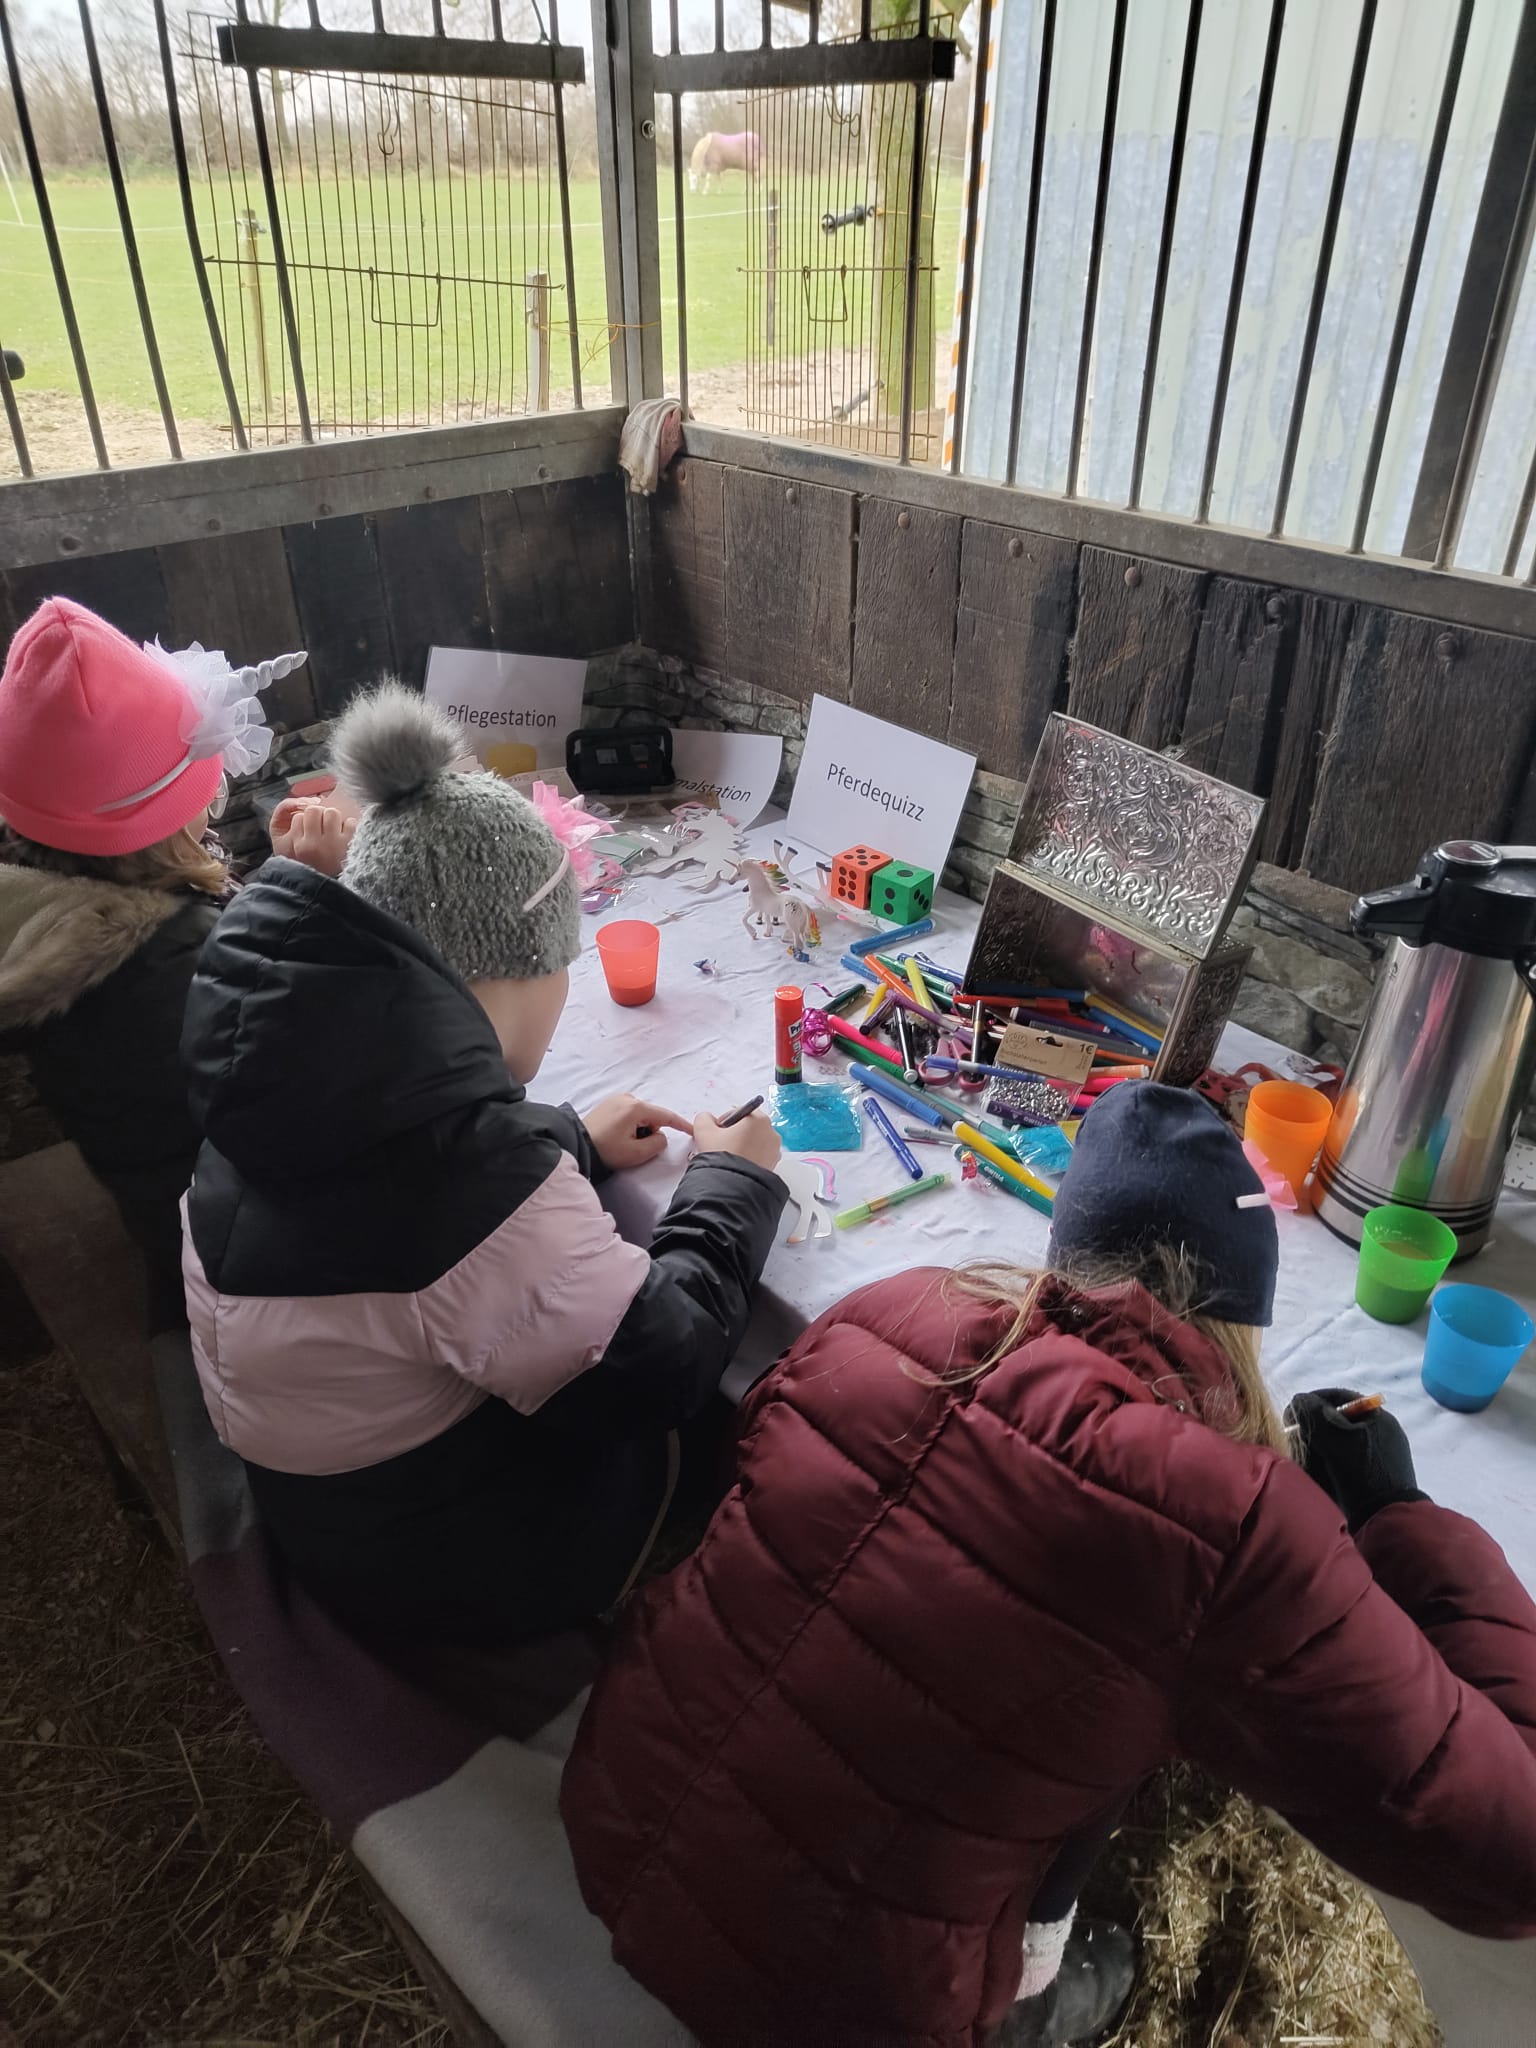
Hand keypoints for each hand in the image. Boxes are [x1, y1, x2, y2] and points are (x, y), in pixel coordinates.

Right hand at [271, 799, 355, 878]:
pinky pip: (350, 821)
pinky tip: (347, 837)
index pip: (298, 818)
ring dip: (335, 819)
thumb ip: (301, 832)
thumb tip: (309, 804)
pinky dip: (350, 827)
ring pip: (331, 812)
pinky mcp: (350, 844)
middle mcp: (314, 845)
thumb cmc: (321, 867)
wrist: (339, 891)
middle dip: (319, 814)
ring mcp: (333, 843)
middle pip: (313, 810)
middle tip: (324, 826)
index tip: (312, 827)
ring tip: (336, 832)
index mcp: (300, 847)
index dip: (306, 819)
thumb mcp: (302, 854)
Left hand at [584, 1094, 692, 1171]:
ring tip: (623, 1142)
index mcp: (636, 1107)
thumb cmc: (606, 1150)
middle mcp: (628, 1098)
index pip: (666, 1116)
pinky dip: (631, 1125)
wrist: (577, 1145)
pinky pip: (630, 1114)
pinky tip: (618, 1135)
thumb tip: (660, 1136)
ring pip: (642, 1116)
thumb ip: (658, 1144)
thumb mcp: (637, 1153)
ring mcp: (618, 1099)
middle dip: (651, 1131)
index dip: (681, 1124)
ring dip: (640, 1129)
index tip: (693, 1130)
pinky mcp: (610, 1103)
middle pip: (652, 1116)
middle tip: (635, 1147)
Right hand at [694, 1109, 780, 1174]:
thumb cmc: (723, 1158)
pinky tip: (736, 1163)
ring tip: (728, 1155)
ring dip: (742, 1145)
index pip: (739, 1111)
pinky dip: (749, 1157)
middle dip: (734, 1133)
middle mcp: (771, 1132)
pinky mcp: (773, 1164)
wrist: (733, 1187)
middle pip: (748, 1126)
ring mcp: (774, 1150)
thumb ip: (704, 1118)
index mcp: (758, 1119)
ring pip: (754, 1141)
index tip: (716, 1130)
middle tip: (720, 1143)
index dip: (724, 1120)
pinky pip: (759, 1155)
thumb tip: (707, 1119)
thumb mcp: (704, 1131)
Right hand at [1284, 1387, 1426, 1532]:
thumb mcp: (1332, 1436)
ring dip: (1321, 1447)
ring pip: (1343, 1443)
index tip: (1292, 1412)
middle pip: (1340, 1421)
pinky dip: (1331, 1464)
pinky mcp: (1378, 1478)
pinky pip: (1349, 1463)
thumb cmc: (1361, 1471)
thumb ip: (1312, 1412)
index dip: (1312, 1400)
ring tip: (1303, 1457)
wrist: (1387, 1518)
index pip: (1340, 1397)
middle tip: (1295, 1436)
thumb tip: (1298, 1400)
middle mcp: (1383, 1433)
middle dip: (1315, 1427)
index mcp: (1378, 1417)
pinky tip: (1319, 1474)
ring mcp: (1383, 1457)